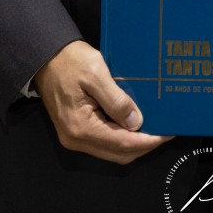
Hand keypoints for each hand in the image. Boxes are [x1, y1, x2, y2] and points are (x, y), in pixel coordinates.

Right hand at [35, 40, 171, 163]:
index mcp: (80, 127)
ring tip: (153, 129)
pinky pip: (103, 143)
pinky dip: (121, 138)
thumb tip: (135, 122)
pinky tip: (133, 126)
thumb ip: (116, 100)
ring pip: (111, 151)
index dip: (147, 141)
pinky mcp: (75, 130)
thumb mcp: (96, 74)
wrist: (46, 57)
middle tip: (164, 133)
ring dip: (133, 144)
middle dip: (143, 146)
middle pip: (117, 154)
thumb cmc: (69, 61)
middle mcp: (75, 138)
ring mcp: (74, 137)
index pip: (122, 143)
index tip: (166, 134)